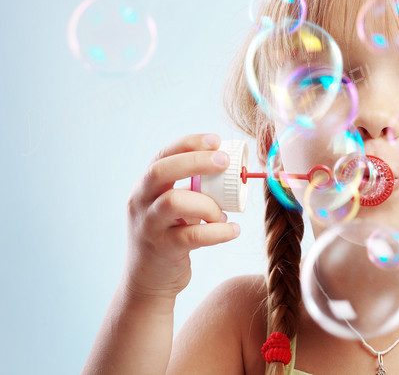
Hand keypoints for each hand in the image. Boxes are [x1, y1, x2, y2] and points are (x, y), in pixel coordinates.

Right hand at [123, 133, 240, 300]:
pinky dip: (218, 231)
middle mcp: (142, 203)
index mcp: (146, 187)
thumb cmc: (169, 236)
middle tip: (224, 162)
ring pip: (174, 202)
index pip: (162, 156)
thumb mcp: (172, 208)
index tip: (216, 140)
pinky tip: (233, 230)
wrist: (148, 282)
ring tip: (222, 213)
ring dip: (207, 203)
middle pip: (161, 172)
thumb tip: (229, 168)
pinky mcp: (163, 249)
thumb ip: (190, 188)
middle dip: (195, 162)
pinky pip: (193, 236)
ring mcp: (149, 226)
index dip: (189, 144)